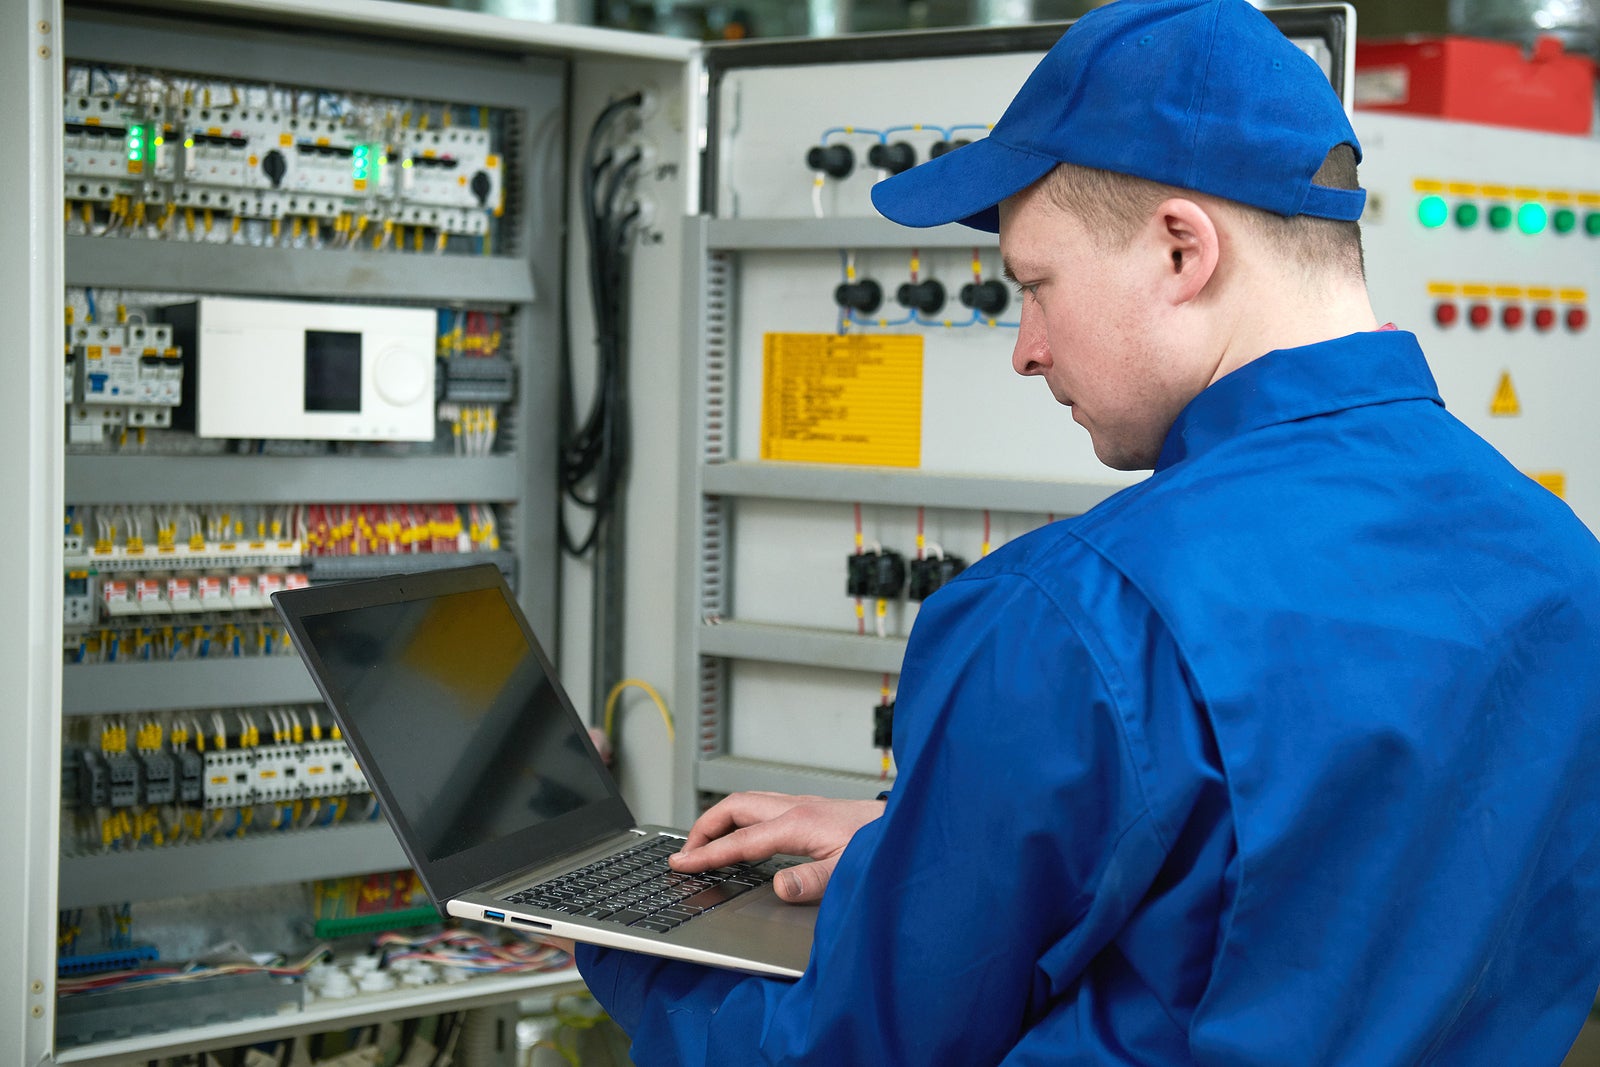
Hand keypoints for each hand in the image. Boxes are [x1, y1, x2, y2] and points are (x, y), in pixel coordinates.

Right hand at [669, 791, 884, 902]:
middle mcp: (797, 808)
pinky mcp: (812, 810)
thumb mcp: (850, 870)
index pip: (741, 840)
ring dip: (722, 820)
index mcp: (799, 823)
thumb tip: (781, 887)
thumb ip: (815, 880)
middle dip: (704, 827)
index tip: (681, 863)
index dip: (707, 854)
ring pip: (748, 803)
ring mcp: (803, 806)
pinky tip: (745, 839)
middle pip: (735, 807)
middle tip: (686, 851)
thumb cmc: (883, 846)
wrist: (909, 828)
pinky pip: (763, 809)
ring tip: (705, 843)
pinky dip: (742, 821)